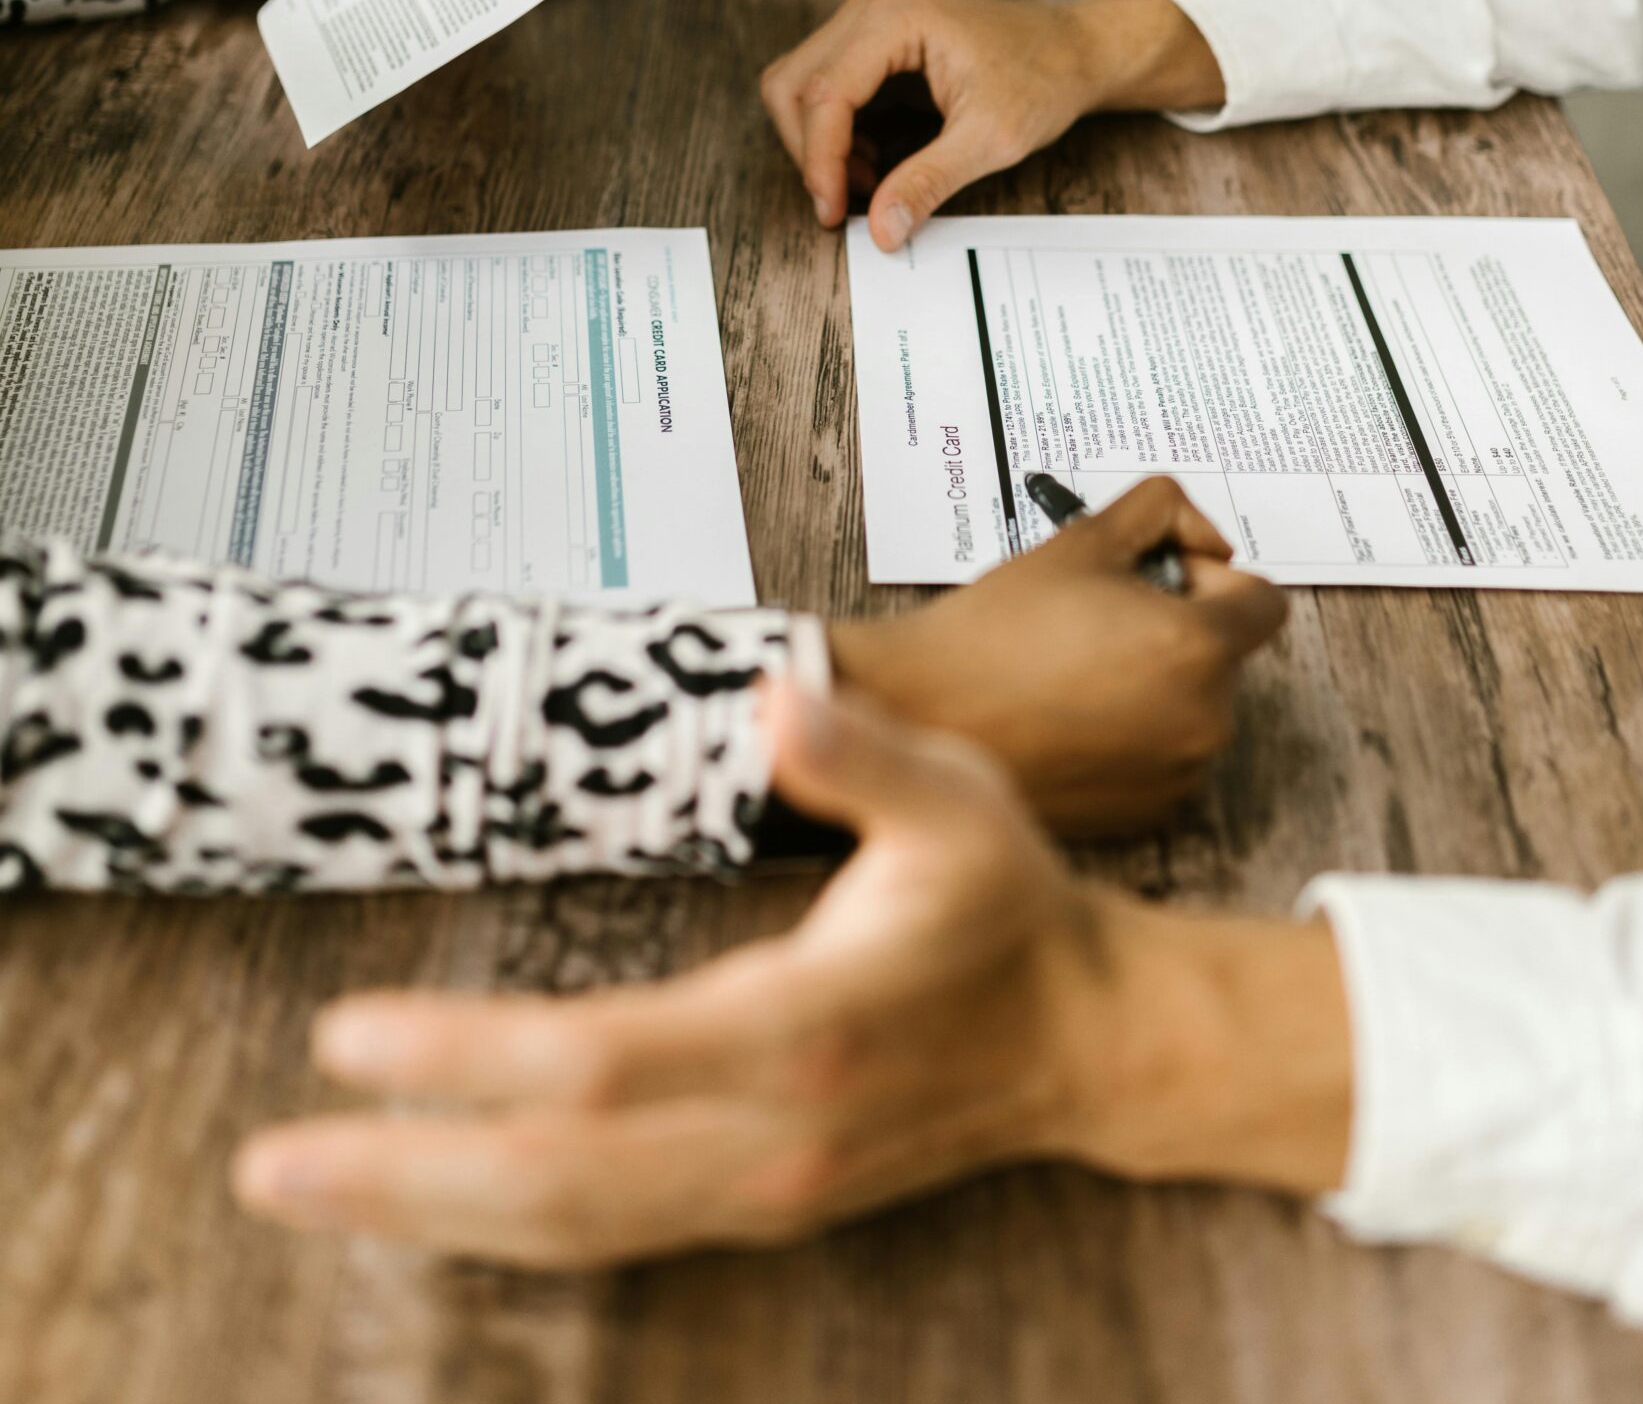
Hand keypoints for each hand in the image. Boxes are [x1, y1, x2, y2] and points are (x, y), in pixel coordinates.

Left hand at [232, 685, 1350, 1265]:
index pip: (603, 1062)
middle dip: (402, 1174)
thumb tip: (773, 695)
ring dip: (430, 1213)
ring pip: (571, 1227)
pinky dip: (502, 1225)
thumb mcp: (958, 797)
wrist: (1089, 1042)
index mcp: (808, 1027)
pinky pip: (607, 1232)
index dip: (465, 1058)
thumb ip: (860, 753)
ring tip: (311, 1185)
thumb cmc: (1005, 906)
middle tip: (268, 1158)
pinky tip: (429, 1205)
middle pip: (556, 1178)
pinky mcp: (758, 1201)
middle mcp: (772, 1133)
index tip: (346, 1035)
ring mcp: (762, 1185)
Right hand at [759, 0, 1224, 250]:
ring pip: (799, 87)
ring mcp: (868, 22)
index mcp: (895, 18)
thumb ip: (929, 183)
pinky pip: (825, 91)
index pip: (824, 94)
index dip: (820, 161)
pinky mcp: (872, 44)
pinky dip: (837, 136)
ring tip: (872, 182)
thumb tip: (881, 229)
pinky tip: (878, 164)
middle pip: (793, 85)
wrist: (1075, 50)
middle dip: (810, 152)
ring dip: (820, 144)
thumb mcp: (991, 139)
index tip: (834, 213)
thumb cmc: (1044, 78)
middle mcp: (871, 9)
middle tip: (845, 204)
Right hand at [832, 477, 1284, 835]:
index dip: (1215, 578)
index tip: (1163, 577)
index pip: (1264, 603)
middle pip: (1225, 655)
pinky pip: (1166, 758)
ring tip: (1074, 669)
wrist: (922, 717)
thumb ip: (1160, 510)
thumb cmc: (993, 633)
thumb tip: (1202, 533)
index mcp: (1198, 648)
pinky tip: (1070, 716)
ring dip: (1156, 683)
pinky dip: (1135, 735)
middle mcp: (1205, 720)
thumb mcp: (1082, 540)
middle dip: (1176, 628)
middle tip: (1098, 618)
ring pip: (1194, 707)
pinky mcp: (1146, 815)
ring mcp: (1177, 775)